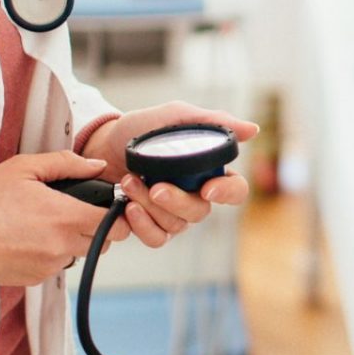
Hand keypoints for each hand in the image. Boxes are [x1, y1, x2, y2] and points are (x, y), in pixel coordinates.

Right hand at [0, 151, 131, 285]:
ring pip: (77, 255)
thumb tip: (96, 166)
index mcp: (64, 218)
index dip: (116, 214)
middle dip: (96, 227)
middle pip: (101, 243)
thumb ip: (66, 163)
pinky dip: (50, 253)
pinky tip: (27, 237)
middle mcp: (60, 247)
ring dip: (71, 241)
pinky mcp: (32, 279)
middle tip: (75, 210)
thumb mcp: (23, 168)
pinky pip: (54, 266)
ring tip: (44, 222)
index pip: (115, 226)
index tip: (108, 206)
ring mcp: (46, 267)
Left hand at [82, 101, 255, 247]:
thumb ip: (211, 121)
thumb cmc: (141, 129)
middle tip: (156, 186)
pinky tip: (129, 207)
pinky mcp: (150, 225)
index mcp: (208, 170)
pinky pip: (157, 238)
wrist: (100, 144)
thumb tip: (253, 130)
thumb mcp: (174, 116)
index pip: (235, 189)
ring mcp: (172, 213)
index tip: (208, 189)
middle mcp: (194, 195)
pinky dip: (142, 225)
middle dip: (177, 201)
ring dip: (150, 206)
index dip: (227, 193)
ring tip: (129, 182)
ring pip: (177, 225)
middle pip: (201, 212)